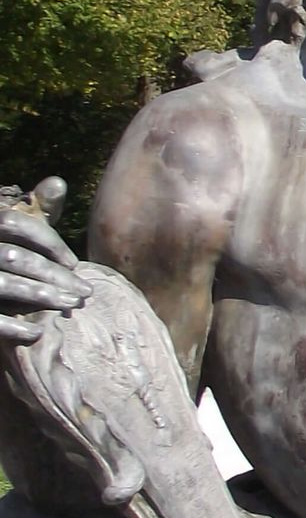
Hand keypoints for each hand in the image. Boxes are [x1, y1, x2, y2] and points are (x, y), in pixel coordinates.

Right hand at [0, 180, 90, 344]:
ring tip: (70, 304)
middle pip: (13, 257)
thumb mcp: (16, 226)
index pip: (13, 221)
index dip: (46, 240)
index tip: (73, 262)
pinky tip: (35, 334)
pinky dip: (10, 327)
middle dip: (52, 274)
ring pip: (2, 284)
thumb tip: (58, 183)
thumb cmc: (4, 248)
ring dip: (39, 296)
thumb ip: (36, 209)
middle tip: (86, 291)